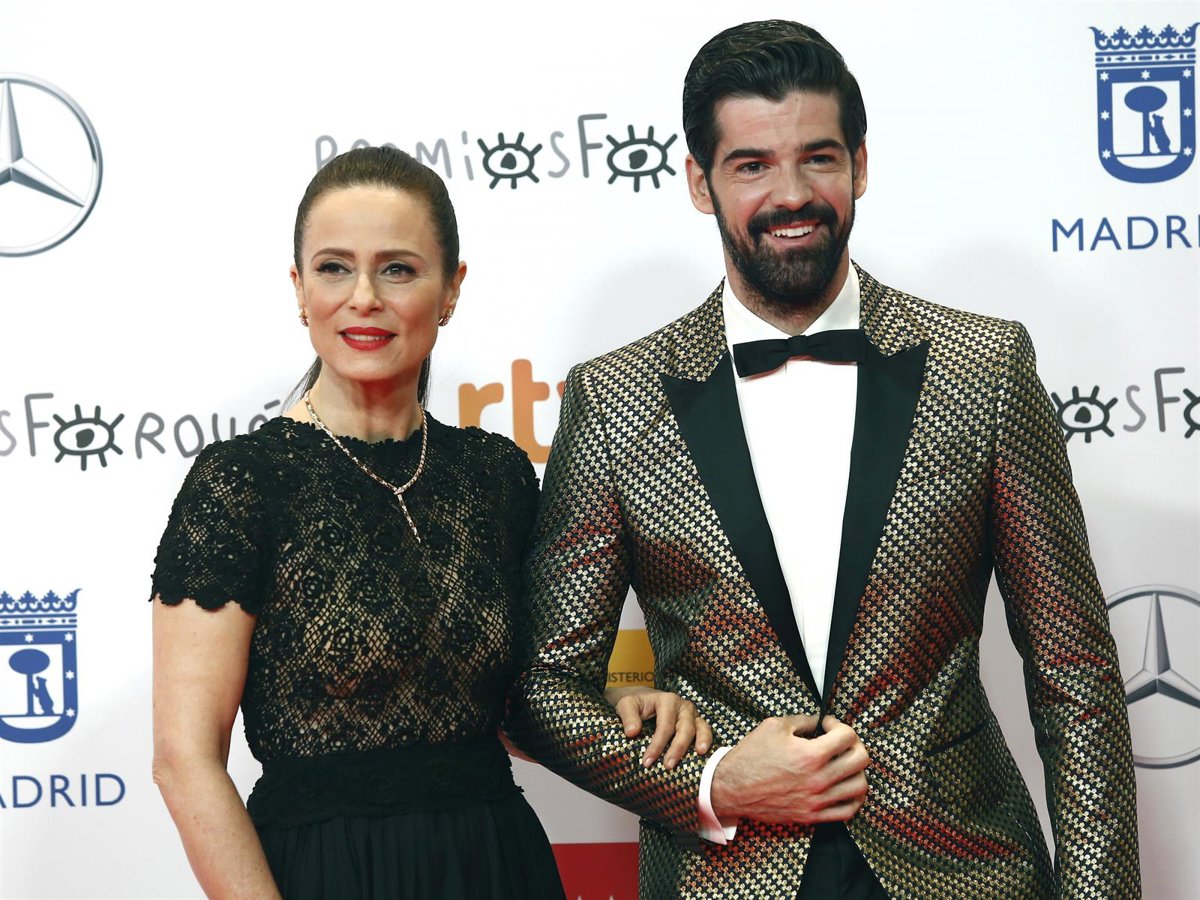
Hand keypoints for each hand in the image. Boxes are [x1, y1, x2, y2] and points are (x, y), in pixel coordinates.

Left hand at [605, 686, 713, 768]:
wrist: (644, 699)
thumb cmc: (636, 704)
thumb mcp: (626, 705)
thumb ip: (628, 716)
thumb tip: (633, 732)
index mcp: (667, 700)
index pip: (665, 726)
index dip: (657, 745)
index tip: (647, 761)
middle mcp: (683, 706)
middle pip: (684, 728)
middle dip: (677, 748)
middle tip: (668, 766)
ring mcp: (692, 714)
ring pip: (700, 727)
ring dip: (700, 741)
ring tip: (699, 754)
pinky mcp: (696, 722)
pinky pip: (705, 730)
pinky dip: (707, 740)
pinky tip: (704, 753)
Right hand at [710, 715, 867, 824]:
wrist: (732, 787)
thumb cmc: (750, 756)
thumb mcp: (773, 726)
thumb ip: (802, 721)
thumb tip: (819, 722)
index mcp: (811, 755)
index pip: (847, 735)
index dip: (839, 724)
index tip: (828, 725)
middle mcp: (819, 779)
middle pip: (861, 759)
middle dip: (854, 744)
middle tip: (841, 742)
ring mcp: (817, 800)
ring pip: (860, 786)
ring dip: (856, 770)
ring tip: (843, 764)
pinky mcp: (812, 816)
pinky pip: (848, 811)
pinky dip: (853, 797)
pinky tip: (844, 786)